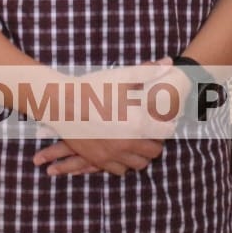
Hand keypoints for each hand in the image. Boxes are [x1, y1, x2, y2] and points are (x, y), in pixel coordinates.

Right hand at [32, 61, 180, 176]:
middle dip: (156, 141)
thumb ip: (149, 71)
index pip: (167, 132)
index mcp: (138, 123)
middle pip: (155, 152)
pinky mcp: (99, 160)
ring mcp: (113, 154)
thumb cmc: (94, 88)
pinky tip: (121, 148)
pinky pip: (120, 170)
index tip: (162, 118)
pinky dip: (124, 162)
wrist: (62, 103)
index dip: (167, 124)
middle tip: (150, 130)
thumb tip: (169, 62)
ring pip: (138, 164)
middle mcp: (128, 143)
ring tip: (137, 140)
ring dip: (141, 154)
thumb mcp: (123, 77)